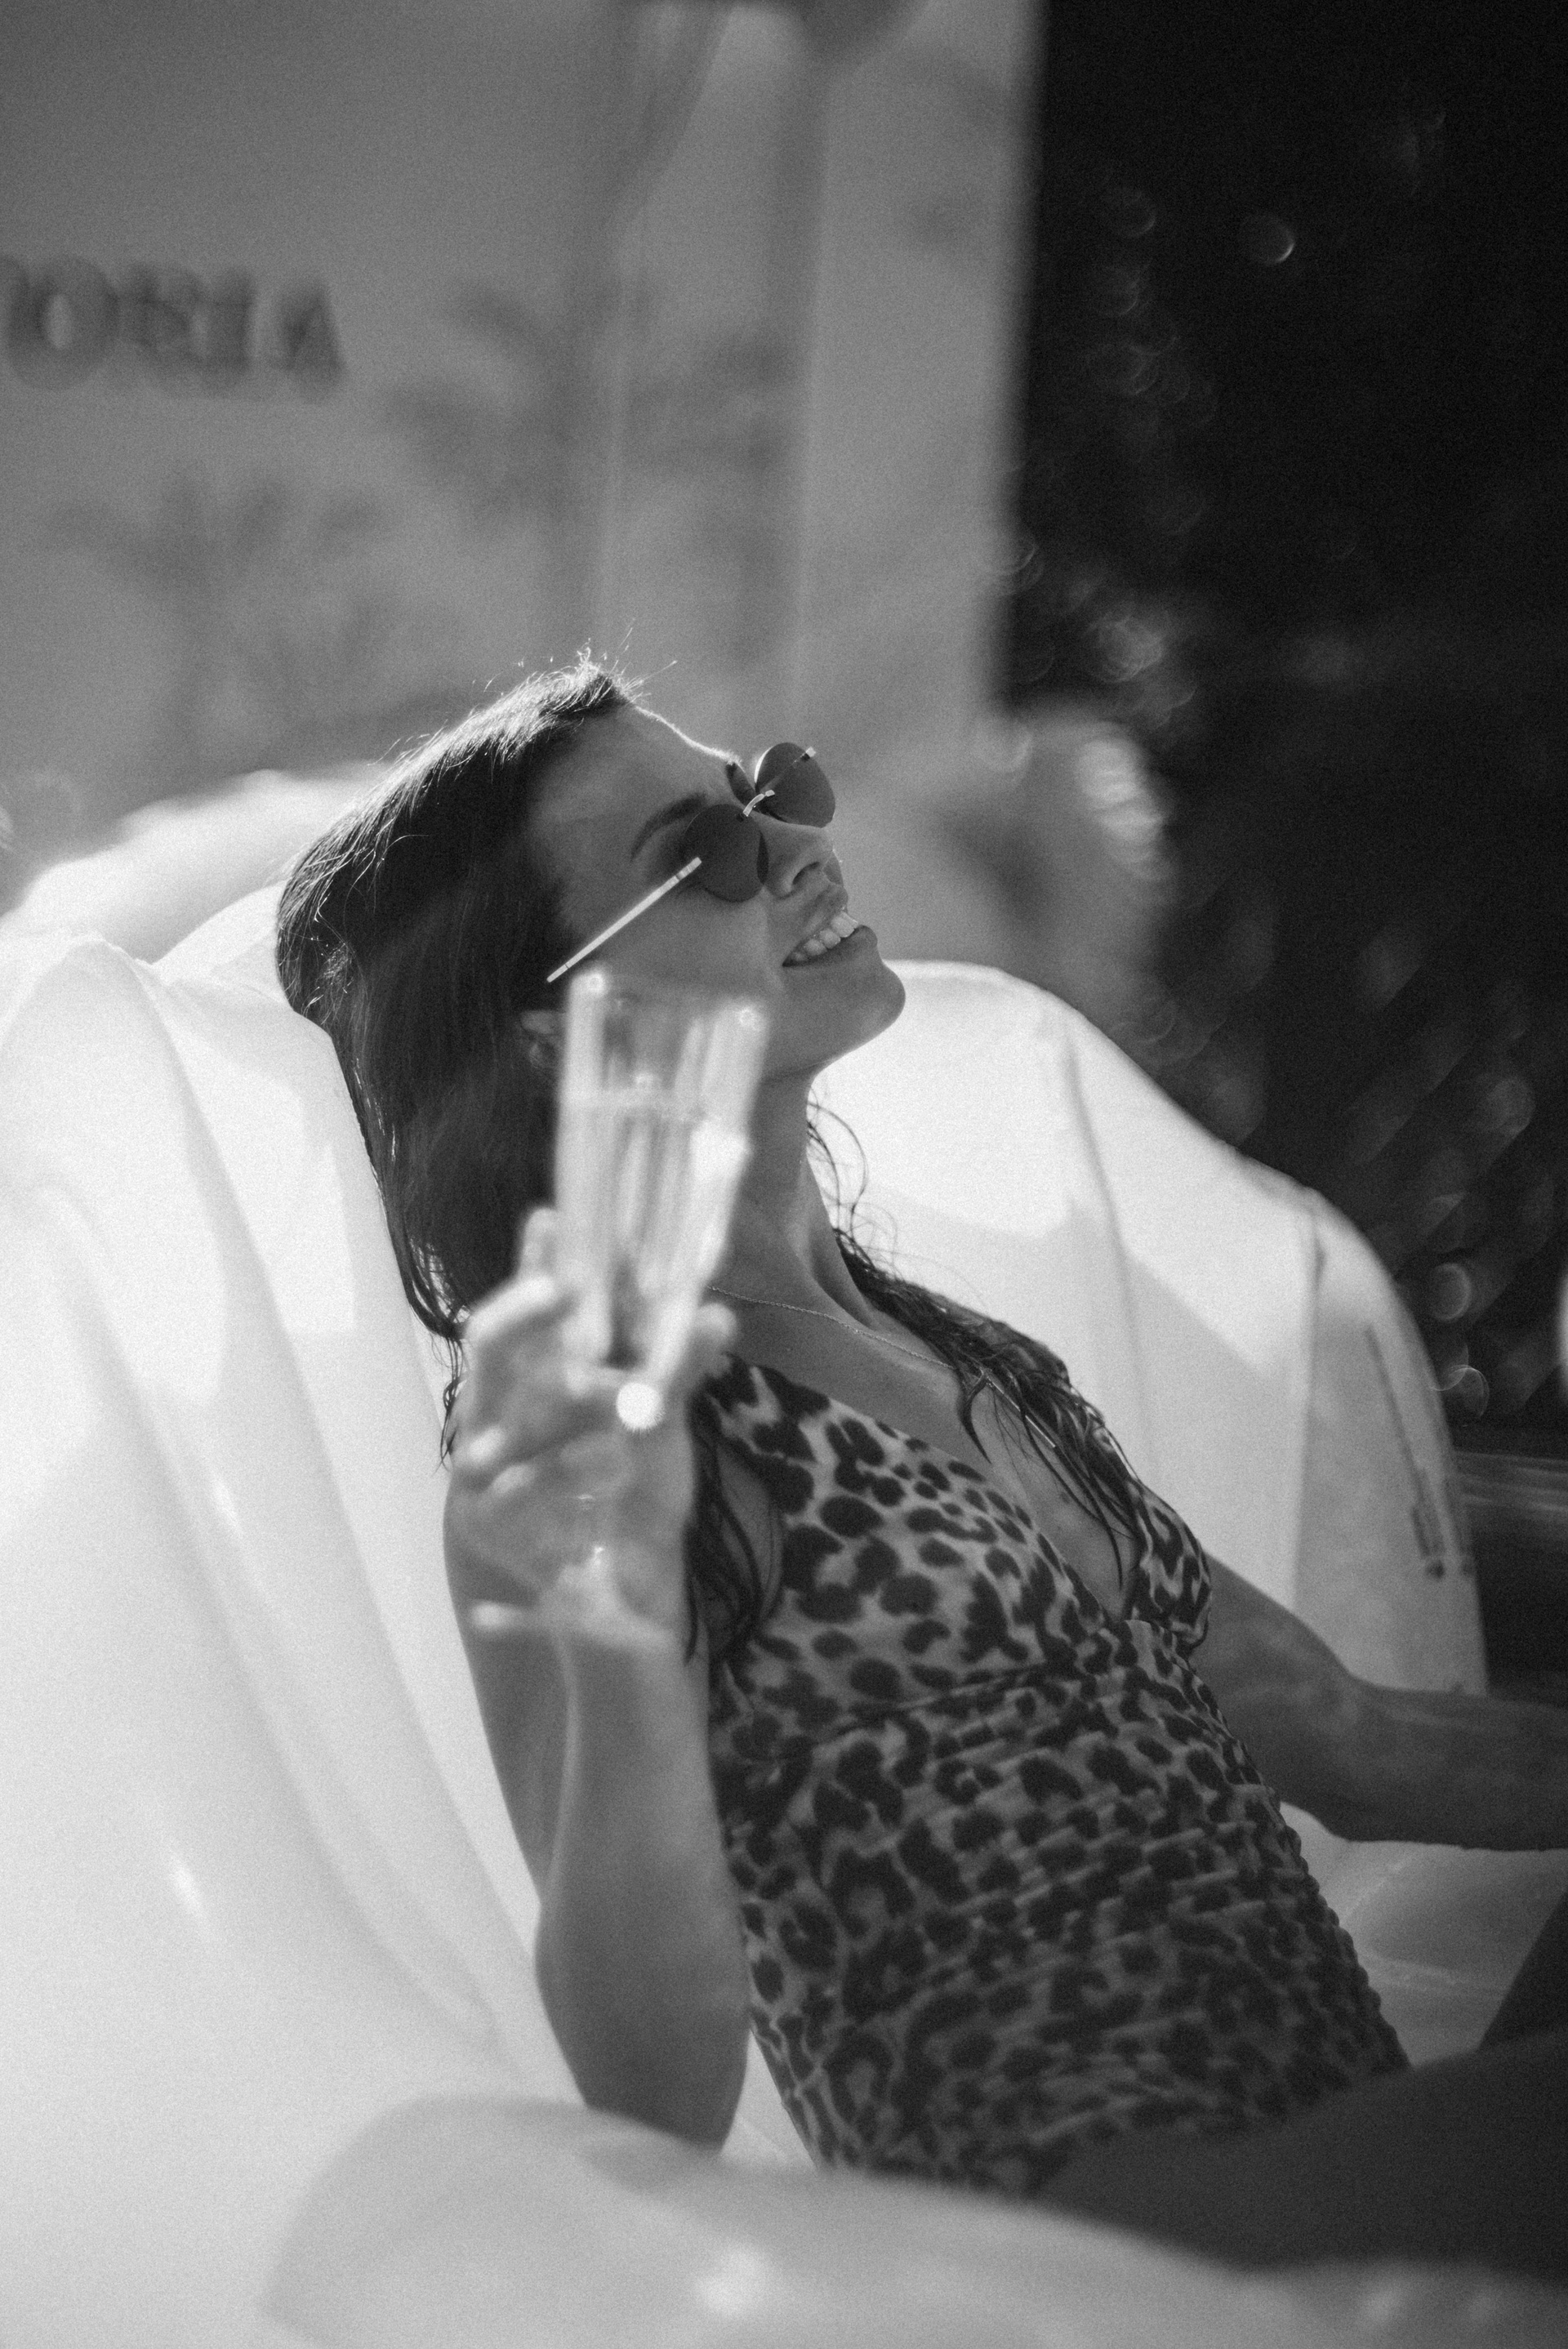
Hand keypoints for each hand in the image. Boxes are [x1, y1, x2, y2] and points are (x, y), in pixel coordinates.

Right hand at [444, 1207, 731, 1645]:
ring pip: (497, 1419)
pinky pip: (515, 1492)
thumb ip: (676, 1368)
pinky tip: (608, 1465)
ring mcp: (483, 1464)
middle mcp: (499, 1410)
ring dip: (551, 1398)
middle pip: (489, 1345)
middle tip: (563, 1287)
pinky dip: (561, 1477)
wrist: (613, 1584)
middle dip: (522, 1312)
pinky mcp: (489, 1521)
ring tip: (613, 1393)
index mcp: (537, 1374)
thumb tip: (717, 1311)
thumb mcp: (663, 1423)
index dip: (534, 1262)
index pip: (528, 1308)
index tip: (551, 1218)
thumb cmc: (630, 1484)